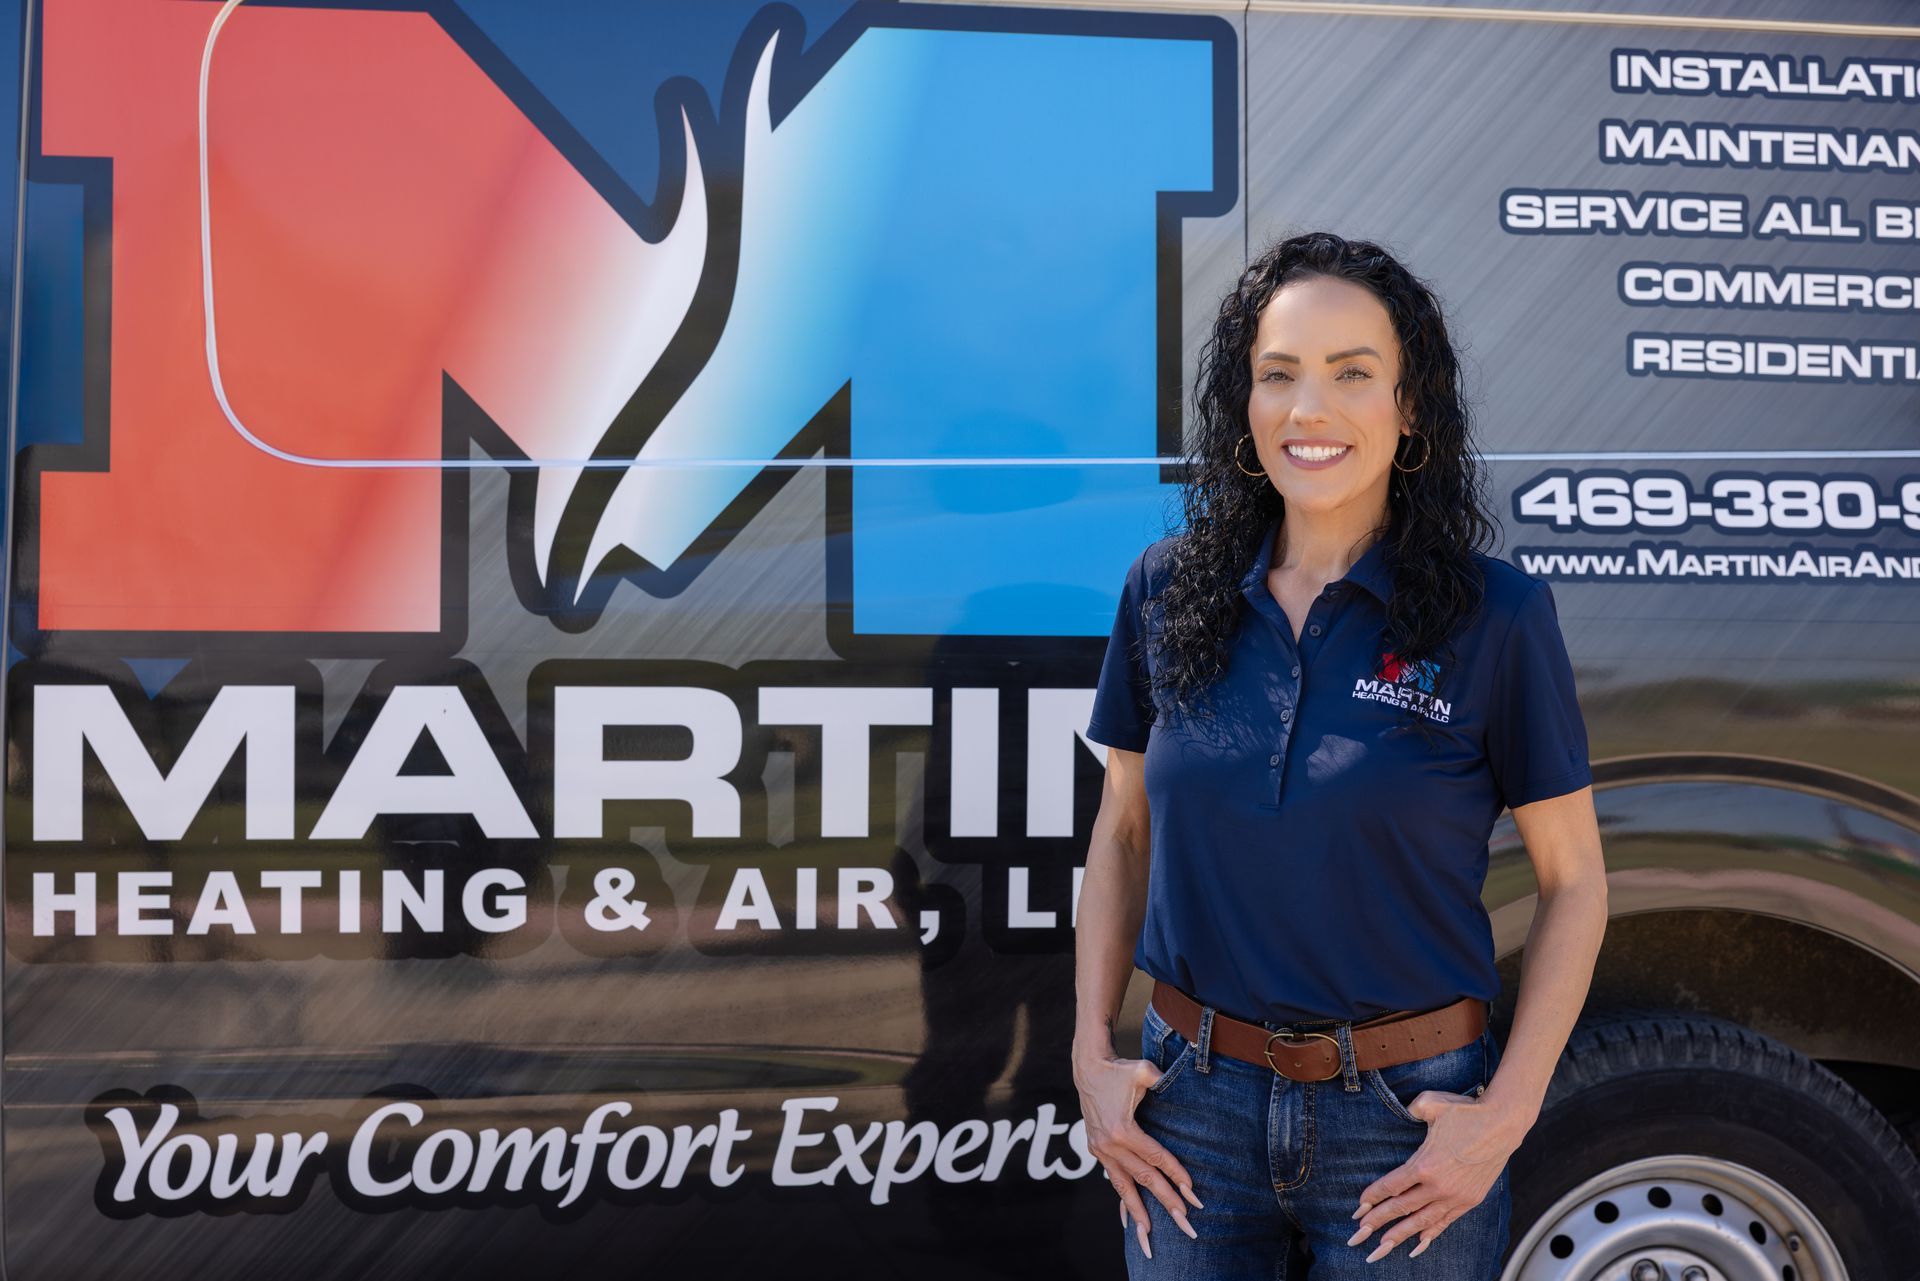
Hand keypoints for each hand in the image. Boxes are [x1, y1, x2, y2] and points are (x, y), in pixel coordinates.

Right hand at [1072, 1050, 1203, 1258]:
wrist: (1088, 1068)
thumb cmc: (1119, 1070)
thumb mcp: (1142, 1071)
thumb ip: (1160, 1078)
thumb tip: (1178, 1081)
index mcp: (1122, 1129)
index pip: (1155, 1158)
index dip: (1175, 1174)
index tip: (1192, 1192)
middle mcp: (1109, 1145)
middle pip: (1144, 1178)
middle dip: (1166, 1201)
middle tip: (1185, 1222)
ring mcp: (1101, 1150)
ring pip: (1123, 1187)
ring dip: (1138, 1212)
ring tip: (1149, 1235)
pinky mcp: (1096, 1150)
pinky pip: (1113, 1179)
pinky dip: (1123, 1198)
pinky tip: (1129, 1217)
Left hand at [1345, 1087, 1518, 1261]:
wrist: (1503, 1125)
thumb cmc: (1466, 1112)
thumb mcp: (1432, 1103)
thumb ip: (1412, 1109)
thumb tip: (1404, 1111)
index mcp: (1425, 1164)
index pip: (1392, 1186)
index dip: (1373, 1198)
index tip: (1358, 1208)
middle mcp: (1438, 1186)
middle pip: (1401, 1208)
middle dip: (1377, 1222)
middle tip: (1358, 1235)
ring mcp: (1455, 1196)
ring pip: (1422, 1221)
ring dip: (1400, 1235)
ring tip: (1381, 1248)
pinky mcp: (1469, 1201)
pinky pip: (1445, 1222)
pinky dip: (1430, 1234)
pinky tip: (1418, 1245)